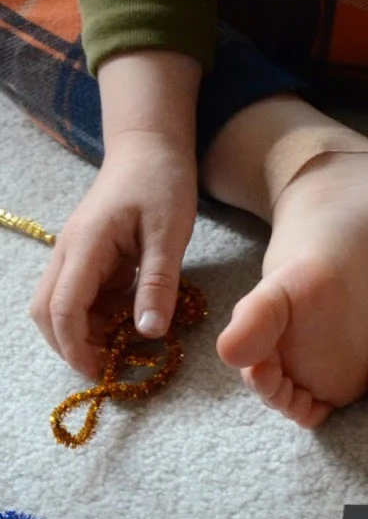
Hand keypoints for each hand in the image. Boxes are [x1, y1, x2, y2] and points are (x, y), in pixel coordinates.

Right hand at [28, 131, 198, 377]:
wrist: (150, 145)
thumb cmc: (161, 181)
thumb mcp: (170, 232)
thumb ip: (158, 282)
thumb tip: (148, 334)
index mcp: (85, 246)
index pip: (62, 309)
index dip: (76, 347)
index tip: (101, 373)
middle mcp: (69, 253)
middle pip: (48, 312)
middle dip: (71, 345)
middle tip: (111, 365)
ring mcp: (76, 254)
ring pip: (62, 306)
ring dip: (87, 330)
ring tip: (127, 340)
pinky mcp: (89, 255)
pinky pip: (83, 294)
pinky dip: (100, 313)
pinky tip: (132, 313)